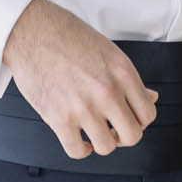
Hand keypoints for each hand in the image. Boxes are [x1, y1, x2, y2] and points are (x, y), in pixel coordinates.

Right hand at [1, 0, 159, 159]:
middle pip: (133, 136)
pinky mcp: (59, 118)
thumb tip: (150, 97)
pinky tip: (79, 138)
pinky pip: (77, 151)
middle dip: (124, 135)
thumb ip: (128, 79)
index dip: (140, 120)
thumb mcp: (107, 51)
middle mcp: (106, 91)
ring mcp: (83, 107)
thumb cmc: (66, 35)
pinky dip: (81, 149)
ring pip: (107, 147)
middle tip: (114, 128)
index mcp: (122, 72)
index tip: (129, 118)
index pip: (148, 114)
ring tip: (94, 131)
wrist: (31, 30)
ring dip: (102, 142)